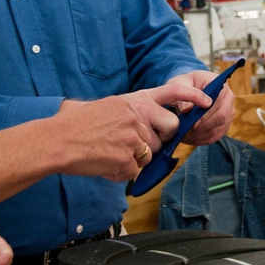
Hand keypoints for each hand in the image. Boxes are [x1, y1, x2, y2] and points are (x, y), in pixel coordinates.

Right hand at [54, 83, 209, 180]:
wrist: (56, 140)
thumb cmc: (71, 123)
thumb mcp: (101, 106)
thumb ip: (123, 113)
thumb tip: (132, 124)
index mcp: (134, 100)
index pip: (174, 92)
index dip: (194, 97)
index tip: (207, 102)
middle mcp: (139, 116)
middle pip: (168, 132)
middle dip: (158, 141)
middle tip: (135, 143)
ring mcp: (135, 138)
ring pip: (150, 155)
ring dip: (134, 159)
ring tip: (108, 151)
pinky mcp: (129, 160)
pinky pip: (134, 171)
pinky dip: (119, 172)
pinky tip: (103, 163)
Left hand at [165, 70, 234, 145]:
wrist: (187, 88)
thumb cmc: (184, 84)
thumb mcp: (180, 84)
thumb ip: (184, 95)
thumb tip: (188, 110)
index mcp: (220, 85)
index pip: (217, 102)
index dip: (205, 114)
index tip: (191, 122)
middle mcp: (228, 99)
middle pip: (221, 118)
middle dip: (202, 127)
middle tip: (186, 132)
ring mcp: (228, 113)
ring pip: (217, 130)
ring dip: (200, 136)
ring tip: (184, 136)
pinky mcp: (223, 125)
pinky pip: (214, 137)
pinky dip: (201, 140)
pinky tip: (189, 138)